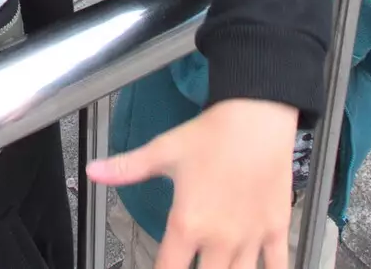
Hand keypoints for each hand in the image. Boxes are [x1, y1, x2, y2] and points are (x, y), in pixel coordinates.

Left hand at [88, 98, 295, 268]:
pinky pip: (278, 265)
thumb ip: (127, 168)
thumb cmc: (210, 134)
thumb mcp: (163, 150)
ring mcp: (252, 237)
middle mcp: (220, 239)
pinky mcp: (277, 229)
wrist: (257, 116)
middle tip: (189, 267)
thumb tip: (92, 171)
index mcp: (188, 224)